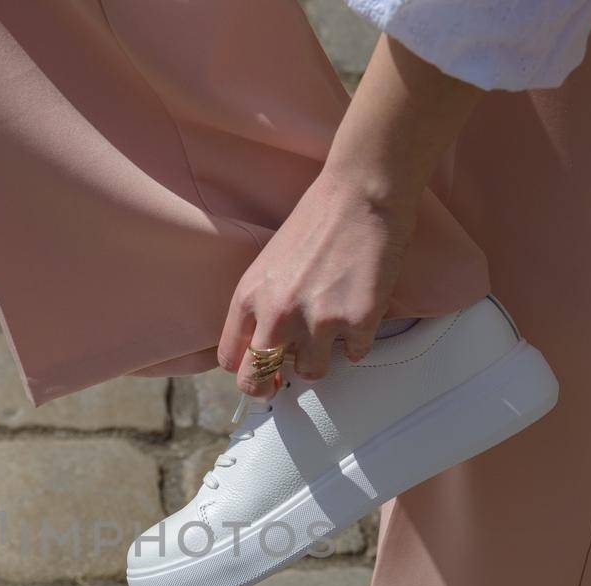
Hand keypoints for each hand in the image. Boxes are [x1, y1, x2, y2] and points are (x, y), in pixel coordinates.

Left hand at [217, 175, 415, 395]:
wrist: (360, 195)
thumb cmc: (316, 222)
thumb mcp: (269, 264)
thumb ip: (261, 306)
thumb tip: (265, 347)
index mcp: (249, 297)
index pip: (230, 358)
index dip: (245, 370)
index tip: (259, 371)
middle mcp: (278, 314)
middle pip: (257, 379)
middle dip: (270, 385)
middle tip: (284, 378)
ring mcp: (318, 320)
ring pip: (311, 372)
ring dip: (321, 358)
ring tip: (331, 330)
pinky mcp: (358, 321)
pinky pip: (356, 354)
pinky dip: (359, 341)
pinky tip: (359, 312)